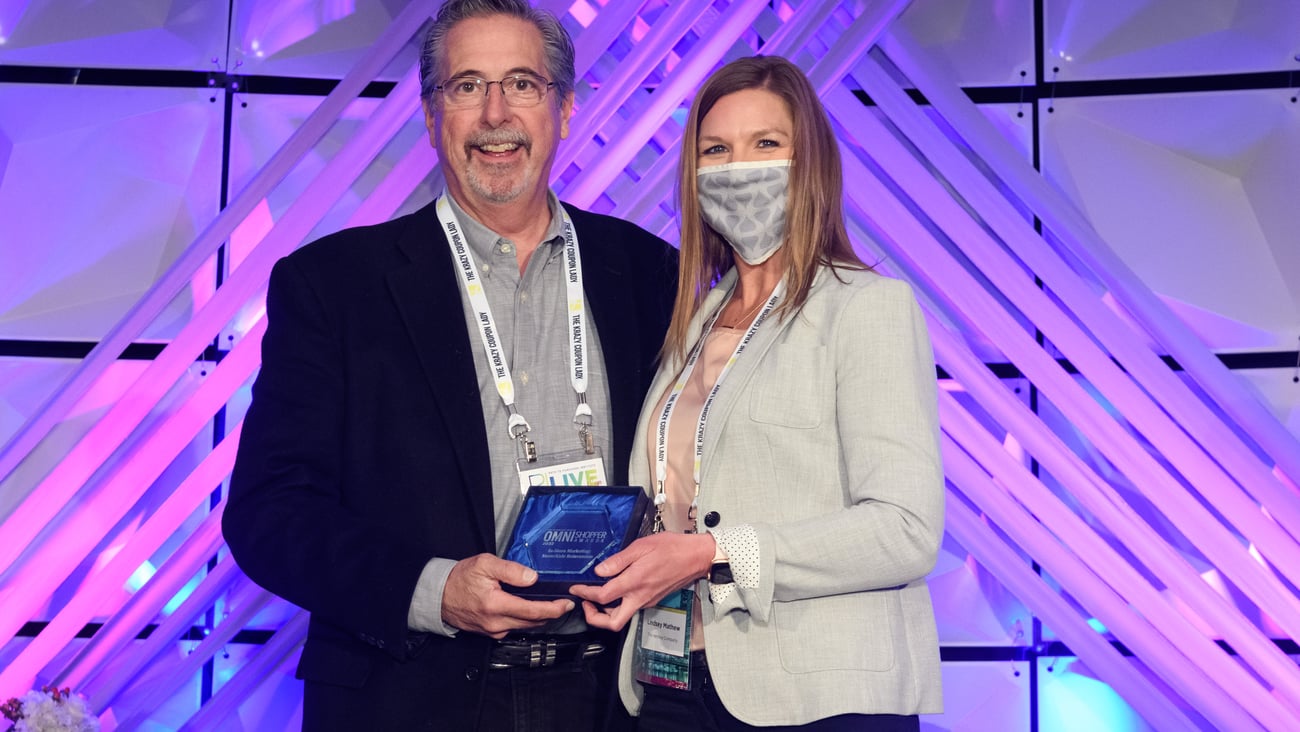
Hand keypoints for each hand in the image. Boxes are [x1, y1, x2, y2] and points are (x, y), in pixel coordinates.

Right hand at [442, 553, 573, 638]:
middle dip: (552, 614)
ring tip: (551, 606)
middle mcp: (495, 623)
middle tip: (564, 604)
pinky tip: (530, 610)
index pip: (533, 611)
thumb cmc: (459, 579)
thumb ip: (510, 570)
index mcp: (496, 605)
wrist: (438, 596)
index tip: (566, 604)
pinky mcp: (490, 633)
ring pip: (524, 627)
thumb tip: (531, 577)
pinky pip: (514, 628)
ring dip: (540, 618)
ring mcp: (493, 631)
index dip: (553, 609)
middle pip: (533, 622)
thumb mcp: (484, 564)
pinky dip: (526, 620)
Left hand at [569, 532, 714, 630]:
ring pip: (622, 617)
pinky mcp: (653, 600)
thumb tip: (599, 571)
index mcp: (635, 583)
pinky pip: (632, 608)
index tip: (576, 588)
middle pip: (613, 622)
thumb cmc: (672, 548)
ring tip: (597, 596)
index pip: (603, 597)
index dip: (585, 594)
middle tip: (585, 603)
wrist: (696, 557)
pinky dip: (619, 604)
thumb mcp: (641, 547)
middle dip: (594, 617)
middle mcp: (640, 597)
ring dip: (606, 612)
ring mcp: (647, 601)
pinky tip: (616, 590)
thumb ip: (618, 561)